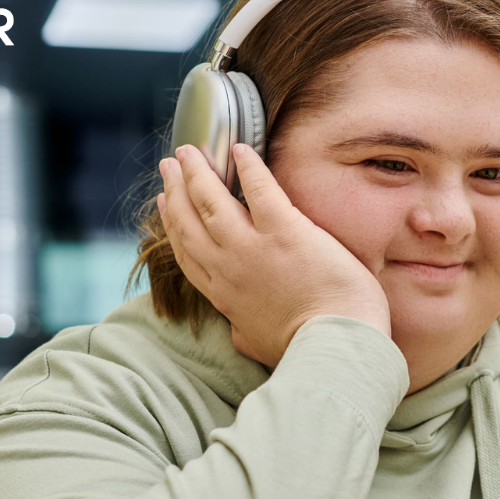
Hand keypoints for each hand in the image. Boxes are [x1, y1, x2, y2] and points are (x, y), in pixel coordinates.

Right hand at [157, 143, 391, 366]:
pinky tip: (240, 148)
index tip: (166, 202)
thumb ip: (244, 332)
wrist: (333, 349)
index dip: (173, 223)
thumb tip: (237, 332)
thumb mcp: (259, 346)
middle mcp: (228, 267)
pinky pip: (259, 188)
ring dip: (198, 172)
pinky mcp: (285, 231)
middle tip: (170, 165)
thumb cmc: (305, 350)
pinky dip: (248, 166)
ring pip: (212, 200)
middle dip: (177, 188)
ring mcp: (252, 247)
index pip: (188, 252)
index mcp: (223, 295)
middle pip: (190, 220)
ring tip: (189, 150)